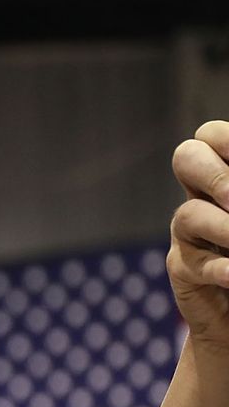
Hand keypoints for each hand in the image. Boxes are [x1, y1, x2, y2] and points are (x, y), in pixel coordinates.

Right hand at [170, 121, 228, 352]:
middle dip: (216, 176)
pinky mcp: (183, 269)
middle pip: (186, 157)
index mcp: (223, 176)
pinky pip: (197, 263)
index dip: (225, 139)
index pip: (209, 137)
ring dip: (225, 228)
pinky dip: (222, 268)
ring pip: (189, 214)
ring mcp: (186, 233)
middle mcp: (201, 197)